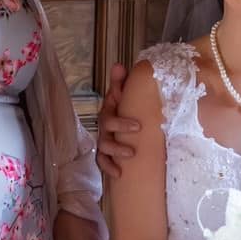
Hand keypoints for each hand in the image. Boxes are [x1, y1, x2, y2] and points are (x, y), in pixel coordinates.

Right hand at [95, 62, 137, 178]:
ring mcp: (104, 140)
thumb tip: (118, 65)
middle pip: (105, 128)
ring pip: (103, 146)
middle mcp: (105, 125)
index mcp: (111, 109)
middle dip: (120, 131)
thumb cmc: (128, 108)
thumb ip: (122, 82)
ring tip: (130, 155)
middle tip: (136, 132)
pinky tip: (118, 174)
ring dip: (115, 151)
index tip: (138, 125)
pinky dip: (109, 167)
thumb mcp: (126, 95)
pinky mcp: (106, 154)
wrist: (129, 126)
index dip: (120, 120)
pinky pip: (102, 161)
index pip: (110, 111)